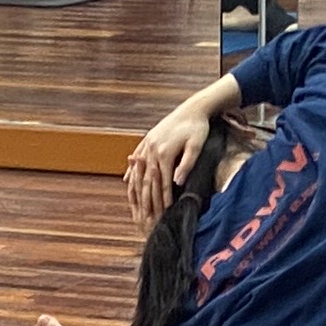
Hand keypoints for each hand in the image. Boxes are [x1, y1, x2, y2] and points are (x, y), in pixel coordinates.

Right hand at [126, 102, 210, 219]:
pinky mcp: (147, 139)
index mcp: (165, 152)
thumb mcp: (196, 146)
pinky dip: (131, 171)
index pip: (163, 182)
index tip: (165, 212)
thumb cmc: (198, 128)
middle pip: (148, 179)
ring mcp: (148, 144)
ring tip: (136, 203)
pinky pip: (136, 158)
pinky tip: (127, 181)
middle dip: (148, 199)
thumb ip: (186, 164)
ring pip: (139, 170)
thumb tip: (177, 182)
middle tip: (148, 216)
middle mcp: (152, 149)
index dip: (164, 198)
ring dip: (137, 188)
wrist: (192, 109)